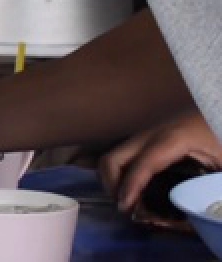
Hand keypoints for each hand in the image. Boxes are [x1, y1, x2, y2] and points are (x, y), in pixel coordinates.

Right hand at [99, 111, 221, 212]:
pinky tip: (137, 187)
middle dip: (111, 184)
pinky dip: (124, 172)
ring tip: (129, 200)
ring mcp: (151, 134)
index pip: (140, 166)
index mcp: (172, 139)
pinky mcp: (153, 137)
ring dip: (114, 179)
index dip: (129, 188)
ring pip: (117, 155)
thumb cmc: (221, 132)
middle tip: (124, 207)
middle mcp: (154, 134)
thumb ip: (210, 186)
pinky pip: (128, 155)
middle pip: (114, 157)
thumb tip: (202, 213)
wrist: (221, 110)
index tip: (125, 209)